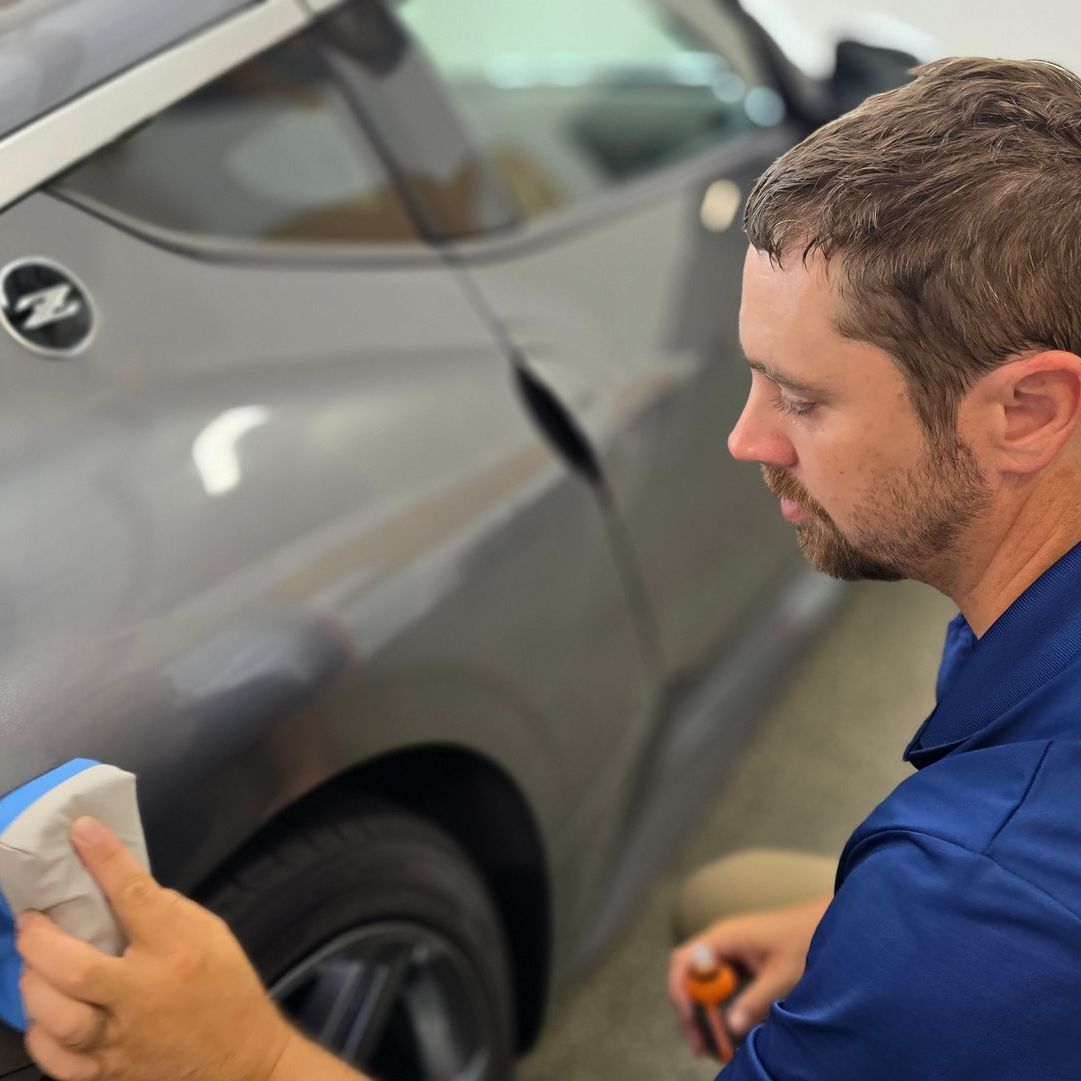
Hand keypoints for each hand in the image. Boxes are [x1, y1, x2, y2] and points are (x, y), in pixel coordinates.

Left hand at [15, 816, 298, 1080]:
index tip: (82, 829)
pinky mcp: (106, 1073)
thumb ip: (164, 911)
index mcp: (177, 950)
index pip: (134, 896)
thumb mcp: (210, 932)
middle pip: (76, 967)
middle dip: (42, 937)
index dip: (105, 859)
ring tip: (35, 964)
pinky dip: (41, 1033)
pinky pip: (56, 1060)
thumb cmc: (225, 987)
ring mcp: (121, 1040)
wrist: (241, 1060)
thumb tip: (115, 888)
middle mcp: (145, 994)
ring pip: (59, 1017)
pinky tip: (44, 1011)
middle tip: (32, 917)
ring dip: (35, 984)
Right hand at [668, 894, 829, 1060]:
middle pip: (689, 976)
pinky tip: (730, 1029)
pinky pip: (720, 986)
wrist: (825, 923)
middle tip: (700, 1044)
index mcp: (724, 938)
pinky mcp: (740, 962)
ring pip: (704, 984)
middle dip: (691, 1011)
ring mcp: (729, 952)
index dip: (681, 990)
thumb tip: (731, 1027)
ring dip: (706, 1013)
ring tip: (714, 1045)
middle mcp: (720, 943)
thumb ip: (755, 1000)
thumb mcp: (781, 975)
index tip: (691, 1018)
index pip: (684, 961)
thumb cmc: (805, 941)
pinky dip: (720, 1008)